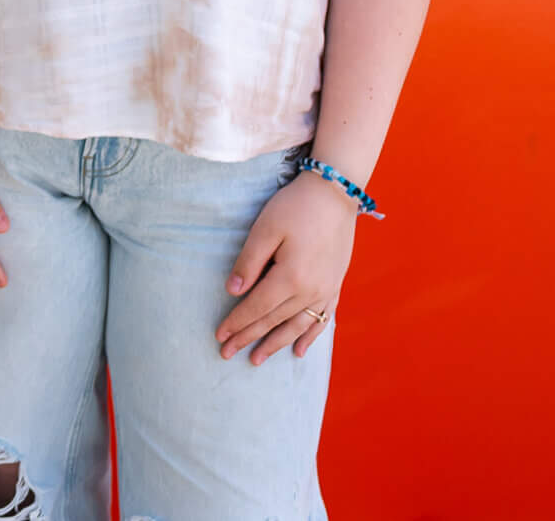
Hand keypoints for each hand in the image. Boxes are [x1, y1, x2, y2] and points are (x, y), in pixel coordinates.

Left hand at [217, 171, 355, 364]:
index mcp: (290, 278)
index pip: (256, 308)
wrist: (335, 194)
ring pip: (297, 327)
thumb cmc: (295, 207)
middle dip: (249, 338)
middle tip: (227, 353)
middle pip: (274, 321)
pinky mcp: (335, 285)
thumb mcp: (264, 230)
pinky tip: (299, 352)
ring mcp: (326, 291)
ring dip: (276, 344)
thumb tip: (233, 292)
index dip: (236, 323)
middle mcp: (311, 291)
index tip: (219, 336)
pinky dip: (310, 337)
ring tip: (257, 360)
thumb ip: (248, 263)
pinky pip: (322, 320)